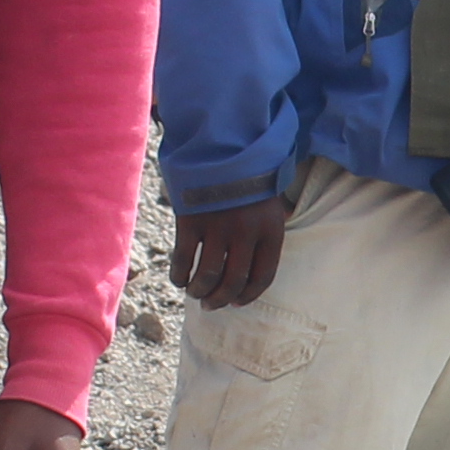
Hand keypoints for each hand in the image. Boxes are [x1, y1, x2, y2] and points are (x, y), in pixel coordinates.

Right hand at [170, 193, 287, 309]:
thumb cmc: (245, 182)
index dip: (248, 296)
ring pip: (208, 275)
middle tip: (209, 305)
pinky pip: (183, 259)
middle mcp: (246, 229)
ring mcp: (217, 225)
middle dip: (219, 299)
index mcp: (270, 229)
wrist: (219, 145)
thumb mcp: (269, 204)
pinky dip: (179, 276)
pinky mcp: (190, 219)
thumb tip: (259, 269)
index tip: (235, 302)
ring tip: (194, 293)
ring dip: (199, 291)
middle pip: (234, 281)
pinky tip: (179, 279)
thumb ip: (267, 234)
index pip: (263, 277)